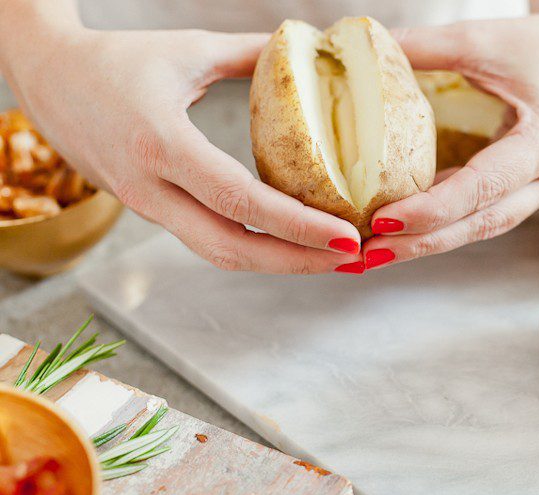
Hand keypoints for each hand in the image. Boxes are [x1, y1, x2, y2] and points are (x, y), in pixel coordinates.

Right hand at [0, 6, 362, 273]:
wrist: (47, 80)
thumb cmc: (116, 61)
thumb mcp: (187, 50)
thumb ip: (251, 55)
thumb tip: (309, 50)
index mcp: (160, 143)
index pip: (239, 200)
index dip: (296, 225)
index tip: (345, 235)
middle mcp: (151, 188)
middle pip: (231, 248)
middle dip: (297, 261)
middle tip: (351, 259)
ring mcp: (148, 207)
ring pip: (219, 254)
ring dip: (279, 262)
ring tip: (331, 258)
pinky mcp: (152, 211)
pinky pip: (208, 240)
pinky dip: (254, 248)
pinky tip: (291, 242)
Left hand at [361, 1, 538, 269]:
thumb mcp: (483, 39)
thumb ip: (425, 47)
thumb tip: (365, 49)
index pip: (483, 188)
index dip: (431, 209)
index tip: (383, 221)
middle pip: (482, 223)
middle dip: (422, 242)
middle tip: (370, 255)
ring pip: (482, 226)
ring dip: (429, 240)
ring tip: (378, 251)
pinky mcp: (532, 190)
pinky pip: (484, 212)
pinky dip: (445, 221)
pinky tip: (406, 227)